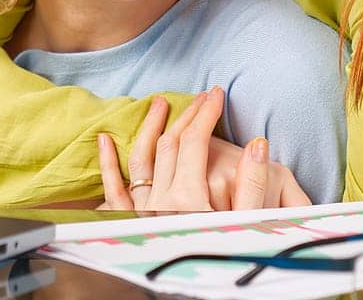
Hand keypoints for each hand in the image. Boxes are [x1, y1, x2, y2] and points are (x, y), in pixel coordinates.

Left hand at [96, 89, 311, 212]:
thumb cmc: (226, 268)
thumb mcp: (248, 228)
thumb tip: (257, 144)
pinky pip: (113, 192)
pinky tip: (105, 140)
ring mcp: (143, 215)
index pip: (195, 142)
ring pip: (141, 160)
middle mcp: (162, 204)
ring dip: (150, 128)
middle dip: (187, 115)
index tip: (217, 94)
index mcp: (190, 200)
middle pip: (170, 145)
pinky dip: (108, 164)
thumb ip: (253, 186)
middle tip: (201, 97)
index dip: (206, 113)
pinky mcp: (129, 229)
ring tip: (159, 103)